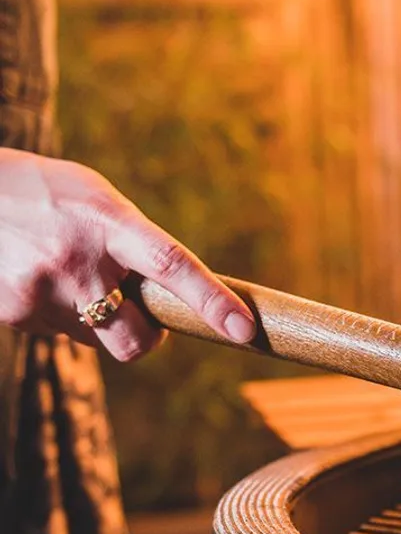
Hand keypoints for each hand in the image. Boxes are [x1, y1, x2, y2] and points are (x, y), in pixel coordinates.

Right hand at [0, 149, 256, 360]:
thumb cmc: (44, 193)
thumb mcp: (96, 200)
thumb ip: (136, 243)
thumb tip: (175, 297)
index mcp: (107, 220)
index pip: (171, 264)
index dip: (211, 300)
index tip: (244, 329)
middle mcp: (77, 260)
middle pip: (137, 339)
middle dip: (147, 337)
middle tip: (138, 311)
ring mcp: (42, 292)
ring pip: (98, 340)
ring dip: (97, 320)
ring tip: (68, 274)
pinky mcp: (14, 313)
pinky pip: (59, 334)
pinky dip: (60, 314)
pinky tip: (37, 276)